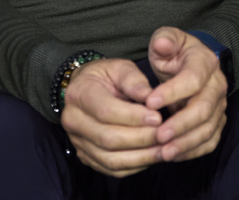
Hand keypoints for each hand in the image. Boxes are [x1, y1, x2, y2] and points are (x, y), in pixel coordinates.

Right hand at [61, 58, 163, 177]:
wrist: (86, 88)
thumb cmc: (106, 77)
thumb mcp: (119, 68)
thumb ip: (134, 81)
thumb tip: (151, 98)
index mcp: (79, 93)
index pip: (106, 110)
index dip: (133, 117)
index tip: (158, 118)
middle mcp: (73, 120)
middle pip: (108, 138)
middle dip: (141, 139)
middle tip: (165, 135)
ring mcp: (78, 142)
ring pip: (110, 159)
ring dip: (140, 157)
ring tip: (164, 149)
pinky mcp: (86, 157)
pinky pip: (111, 169)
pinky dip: (134, 166)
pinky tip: (151, 157)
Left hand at [145, 27, 227, 162]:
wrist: (190, 63)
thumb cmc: (175, 51)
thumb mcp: (167, 38)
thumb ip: (164, 39)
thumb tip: (162, 43)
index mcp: (205, 62)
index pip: (193, 79)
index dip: (172, 92)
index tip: (150, 102)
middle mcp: (217, 85)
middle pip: (204, 109)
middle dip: (180, 124)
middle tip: (158, 135)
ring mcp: (220, 106)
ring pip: (208, 129)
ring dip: (186, 143)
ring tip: (164, 152)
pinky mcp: (217, 122)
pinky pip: (209, 142)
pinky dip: (192, 151)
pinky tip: (173, 155)